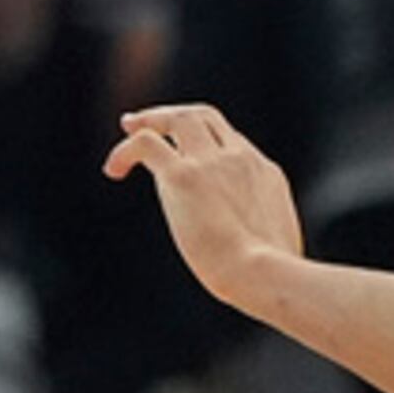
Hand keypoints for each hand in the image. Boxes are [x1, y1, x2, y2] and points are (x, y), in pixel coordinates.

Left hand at [105, 103, 303, 314]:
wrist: (262, 275)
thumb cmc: (271, 277)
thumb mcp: (279, 246)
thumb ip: (263, 234)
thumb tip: (256, 250)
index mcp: (264, 173)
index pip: (231, 141)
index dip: (204, 142)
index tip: (183, 153)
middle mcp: (238, 159)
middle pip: (205, 116)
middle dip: (173, 115)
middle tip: (144, 122)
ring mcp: (211, 163)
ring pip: (178, 118)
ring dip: (150, 119)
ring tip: (127, 129)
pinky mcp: (182, 176)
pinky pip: (145, 143)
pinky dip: (125, 150)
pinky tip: (113, 170)